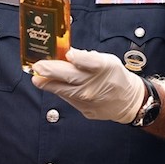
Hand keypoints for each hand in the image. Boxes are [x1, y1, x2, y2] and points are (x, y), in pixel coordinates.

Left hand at [31, 48, 145, 123]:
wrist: (127, 102)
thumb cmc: (116, 77)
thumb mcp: (108, 61)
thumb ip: (88, 57)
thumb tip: (68, 54)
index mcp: (104, 68)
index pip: (89, 62)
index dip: (77, 58)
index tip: (67, 54)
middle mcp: (95, 84)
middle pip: (69, 76)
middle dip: (51, 71)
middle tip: (38, 67)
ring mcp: (88, 99)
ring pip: (63, 90)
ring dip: (48, 83)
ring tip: (36, 78)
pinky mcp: (84, 109)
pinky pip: (68, 98)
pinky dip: (59, 91)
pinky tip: (50, 85)